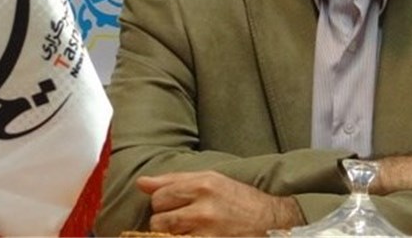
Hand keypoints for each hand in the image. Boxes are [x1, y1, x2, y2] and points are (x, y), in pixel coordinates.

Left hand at [136, 170, 303, 235]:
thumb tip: (141, 183)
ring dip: (172, 235)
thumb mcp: (211, 180)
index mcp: (204, 185)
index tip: (174, 205)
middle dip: (165, 222)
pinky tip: (195, 235)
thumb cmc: (238, 200)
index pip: (159, 197)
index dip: (162, 203)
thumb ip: (174, 181)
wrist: (271, 223)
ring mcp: (207, 233)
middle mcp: (204, 209)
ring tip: (189, 231)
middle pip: (158, 220)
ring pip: (166, 237)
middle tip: (183, 221)